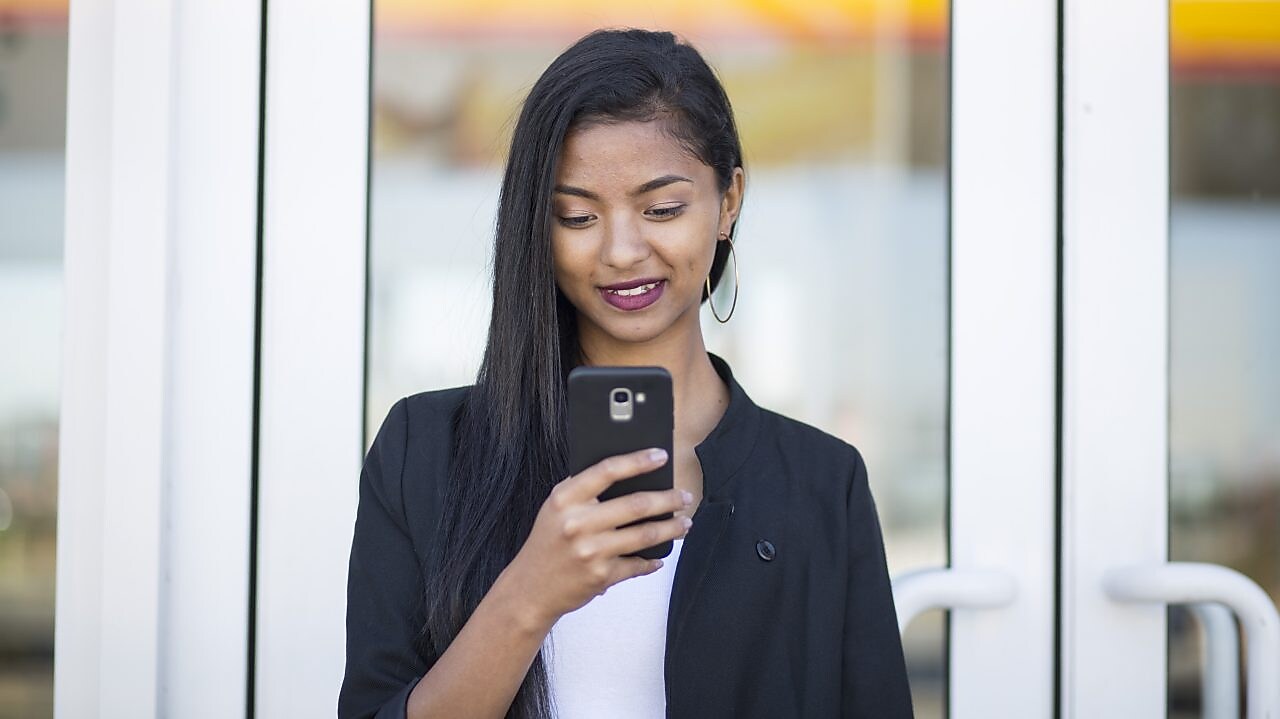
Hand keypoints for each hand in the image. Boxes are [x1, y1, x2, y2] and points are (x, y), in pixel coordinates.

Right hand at [503, 448, 692, 626]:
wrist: (530, 589)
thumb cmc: (547, 544)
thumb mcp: (555, 509)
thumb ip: (583, 490)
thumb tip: (628, 472)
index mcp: (565, 499)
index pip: (607, 471)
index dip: (637, 461)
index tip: (660, 456)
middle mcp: (578, 523)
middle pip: (636, 504)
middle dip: (668, 499)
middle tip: (683, 496)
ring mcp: (591, 551)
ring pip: (645, 535)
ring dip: (671, 528)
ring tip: (683, 523)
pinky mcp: (602, 576)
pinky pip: (638, 564)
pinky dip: (652, 561)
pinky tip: (659, 556)